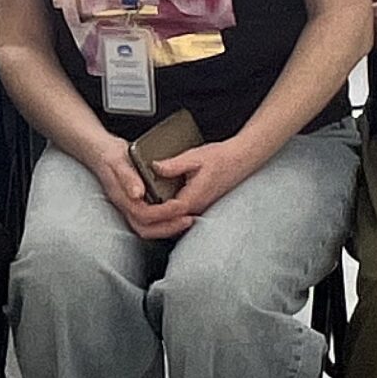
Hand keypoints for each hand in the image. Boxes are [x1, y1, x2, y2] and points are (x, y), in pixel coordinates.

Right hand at [86, 133, 193, 242]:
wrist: (99, 152)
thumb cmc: (109, 155)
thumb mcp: (118, 161)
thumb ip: (128, 178)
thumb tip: (137, 194)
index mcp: (122, 198)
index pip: (144, 215)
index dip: (164, 213)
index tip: (181, 206)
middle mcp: (125, 206)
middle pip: (146, 229)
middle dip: (169, 228)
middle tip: (188, 220)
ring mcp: (129, 207)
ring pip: (148, 227)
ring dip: (168, 227)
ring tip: (185, 219)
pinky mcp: (133, 204)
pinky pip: (149, 221)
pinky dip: (164, 221)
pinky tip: (175, 213)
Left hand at [147, 135, 261, 226]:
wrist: (241, 159)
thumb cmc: (221, 158)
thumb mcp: (194, 157)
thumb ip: (173, 165)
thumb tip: (154, 167)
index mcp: (193, 198)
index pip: (167, 212)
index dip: (151, 209)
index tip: (138, 202)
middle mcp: (196, 206)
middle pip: (169, 220)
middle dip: (152, 216)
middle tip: (135, 206)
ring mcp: (199, 206)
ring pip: (174, 217)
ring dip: (159, 213)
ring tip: (142, 204)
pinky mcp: (201, 202)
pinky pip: (181, 211)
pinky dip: (168, 208)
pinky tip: (159, 199)